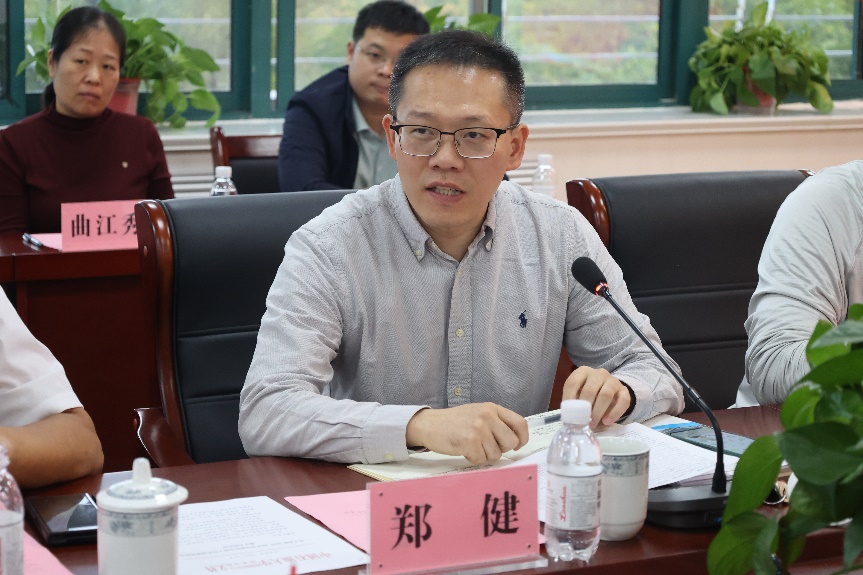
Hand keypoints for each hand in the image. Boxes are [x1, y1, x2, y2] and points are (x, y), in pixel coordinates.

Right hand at [405, 403, 528, 464]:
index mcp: (492, 408)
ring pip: (496, 454)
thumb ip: (496, 423)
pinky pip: (481, 459)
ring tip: (471, 446)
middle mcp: (487, 416)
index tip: (517, 445)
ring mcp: (478, 428)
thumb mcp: (478, 414)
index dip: (522, 438)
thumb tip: (515, 441)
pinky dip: (473, 459)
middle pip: (511, 442)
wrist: (429, 424)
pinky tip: (464, 450)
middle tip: (487, 447)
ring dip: (484, 455)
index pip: (520, 423)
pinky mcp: (469, 441)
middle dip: (501, 450)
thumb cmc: (454, 422)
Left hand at [563, 366, 630, 427]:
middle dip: (585, 408)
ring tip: (593, 423)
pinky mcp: (624, 391)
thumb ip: (574, 403)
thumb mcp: (579, 394)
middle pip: (590, 389)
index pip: (573, 382)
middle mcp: (599, 373)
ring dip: (598, 411)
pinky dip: (614, 413)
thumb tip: (569, 417)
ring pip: (606, 394)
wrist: (611, 392)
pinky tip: (607, 422)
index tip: (569, 414)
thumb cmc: (590, 394)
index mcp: (583, 372)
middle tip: (582, 422)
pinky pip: (622, 401)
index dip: (569, 398)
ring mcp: (613, 381)